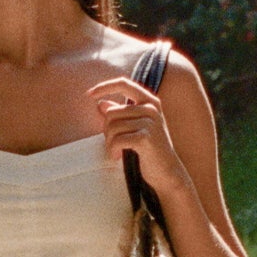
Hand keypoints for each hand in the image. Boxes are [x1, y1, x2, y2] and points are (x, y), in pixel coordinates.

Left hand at [92, 74, 182, 193]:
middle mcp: (151, 108)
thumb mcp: (135, 128)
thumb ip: (120, 114)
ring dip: (109, 143)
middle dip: (106, 131)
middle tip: (112, 144)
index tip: (89, 94)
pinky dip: (113, 150)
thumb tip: (100, 103)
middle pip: (112, 112)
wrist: (167, 172)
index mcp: (150, 101)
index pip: (124, 84)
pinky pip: (117, 140)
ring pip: (112, 127)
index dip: (105, 86)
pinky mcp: (145, 138)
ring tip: (116, 152)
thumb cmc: (149, 150)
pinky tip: (117, 157)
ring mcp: (150, 122)